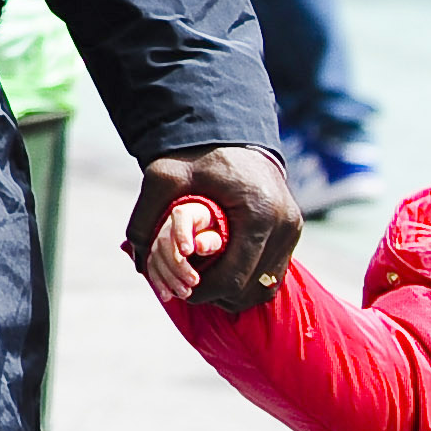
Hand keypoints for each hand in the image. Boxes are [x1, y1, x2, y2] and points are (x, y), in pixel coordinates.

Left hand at [126, 144, 300, 311]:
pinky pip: (272, 273)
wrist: (231, 134)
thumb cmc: (196, 156)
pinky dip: (248, 280)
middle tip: (189, 289)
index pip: (233, 277)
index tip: (180, 290)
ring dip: (234, 293)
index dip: (204, 292)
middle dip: (218, 296)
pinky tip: (222, 272)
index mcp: (258, 213)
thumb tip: (137, 262)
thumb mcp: (163, 178)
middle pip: (251, 288)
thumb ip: (145, 218)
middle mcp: (284, 223)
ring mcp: (293, 228)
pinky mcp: (293, 230)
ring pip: (265, 286)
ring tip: (204, 283)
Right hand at [139, 197, 225, 304]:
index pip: (181, 216)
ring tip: (186, 293)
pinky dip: (158, 282)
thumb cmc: (220, 235)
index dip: (181, 233)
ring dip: (168, 277)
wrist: (211, 238)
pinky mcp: (155, 252)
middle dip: (177, 264)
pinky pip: (152, 266)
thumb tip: (199, 246)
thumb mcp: (222, 235)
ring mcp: (159, 237)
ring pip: (156, 256)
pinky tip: (167, 296)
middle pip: (165, 241)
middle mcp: (169, 222)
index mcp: (189, 211)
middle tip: (195, 282)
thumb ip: (212, 240)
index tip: (187, 252)